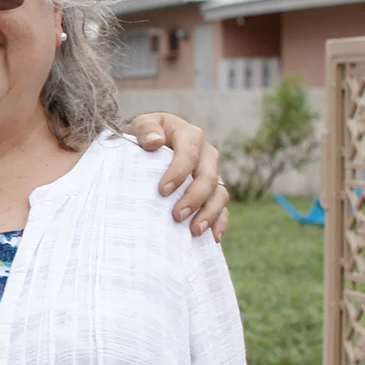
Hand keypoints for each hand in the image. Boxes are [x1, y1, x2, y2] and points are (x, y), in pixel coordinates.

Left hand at [126, 112, 230, 242]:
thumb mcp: (141, 126)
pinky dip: (220, 222)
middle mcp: (206, 154)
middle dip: (194, 197)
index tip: (163, 190)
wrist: (150, 146)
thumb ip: (146, 129)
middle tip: (177, 215)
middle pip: (207, 176)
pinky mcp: (213, 191)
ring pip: (219, 193)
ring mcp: (212, 174)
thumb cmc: (144, 137)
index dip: (179, 171)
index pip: (189, 152)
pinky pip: (223, 208)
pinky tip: (212, 237)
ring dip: (209, 213)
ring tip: (194, 230)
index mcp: (189, 136)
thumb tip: (155, 141)